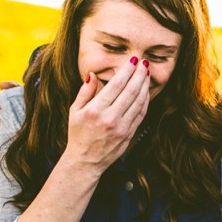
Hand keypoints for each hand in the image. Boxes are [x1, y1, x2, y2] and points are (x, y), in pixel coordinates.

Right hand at [63, 58, 150, 176]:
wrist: (85, 161)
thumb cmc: (77, 134)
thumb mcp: (74, 112)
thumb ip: (84, 92)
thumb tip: (92, 74)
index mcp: (95, 110)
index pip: (116, 85)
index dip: (126, 70)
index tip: (133, 60)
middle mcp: (110, 118)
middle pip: (131, 91)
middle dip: (139, 74)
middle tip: (144, 63)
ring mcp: (122, 127)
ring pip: (139, 102)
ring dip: (145, 85)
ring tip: (147, 73)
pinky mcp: (129, 134)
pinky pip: (141, 113)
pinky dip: (145, 100)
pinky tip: (146, 90)